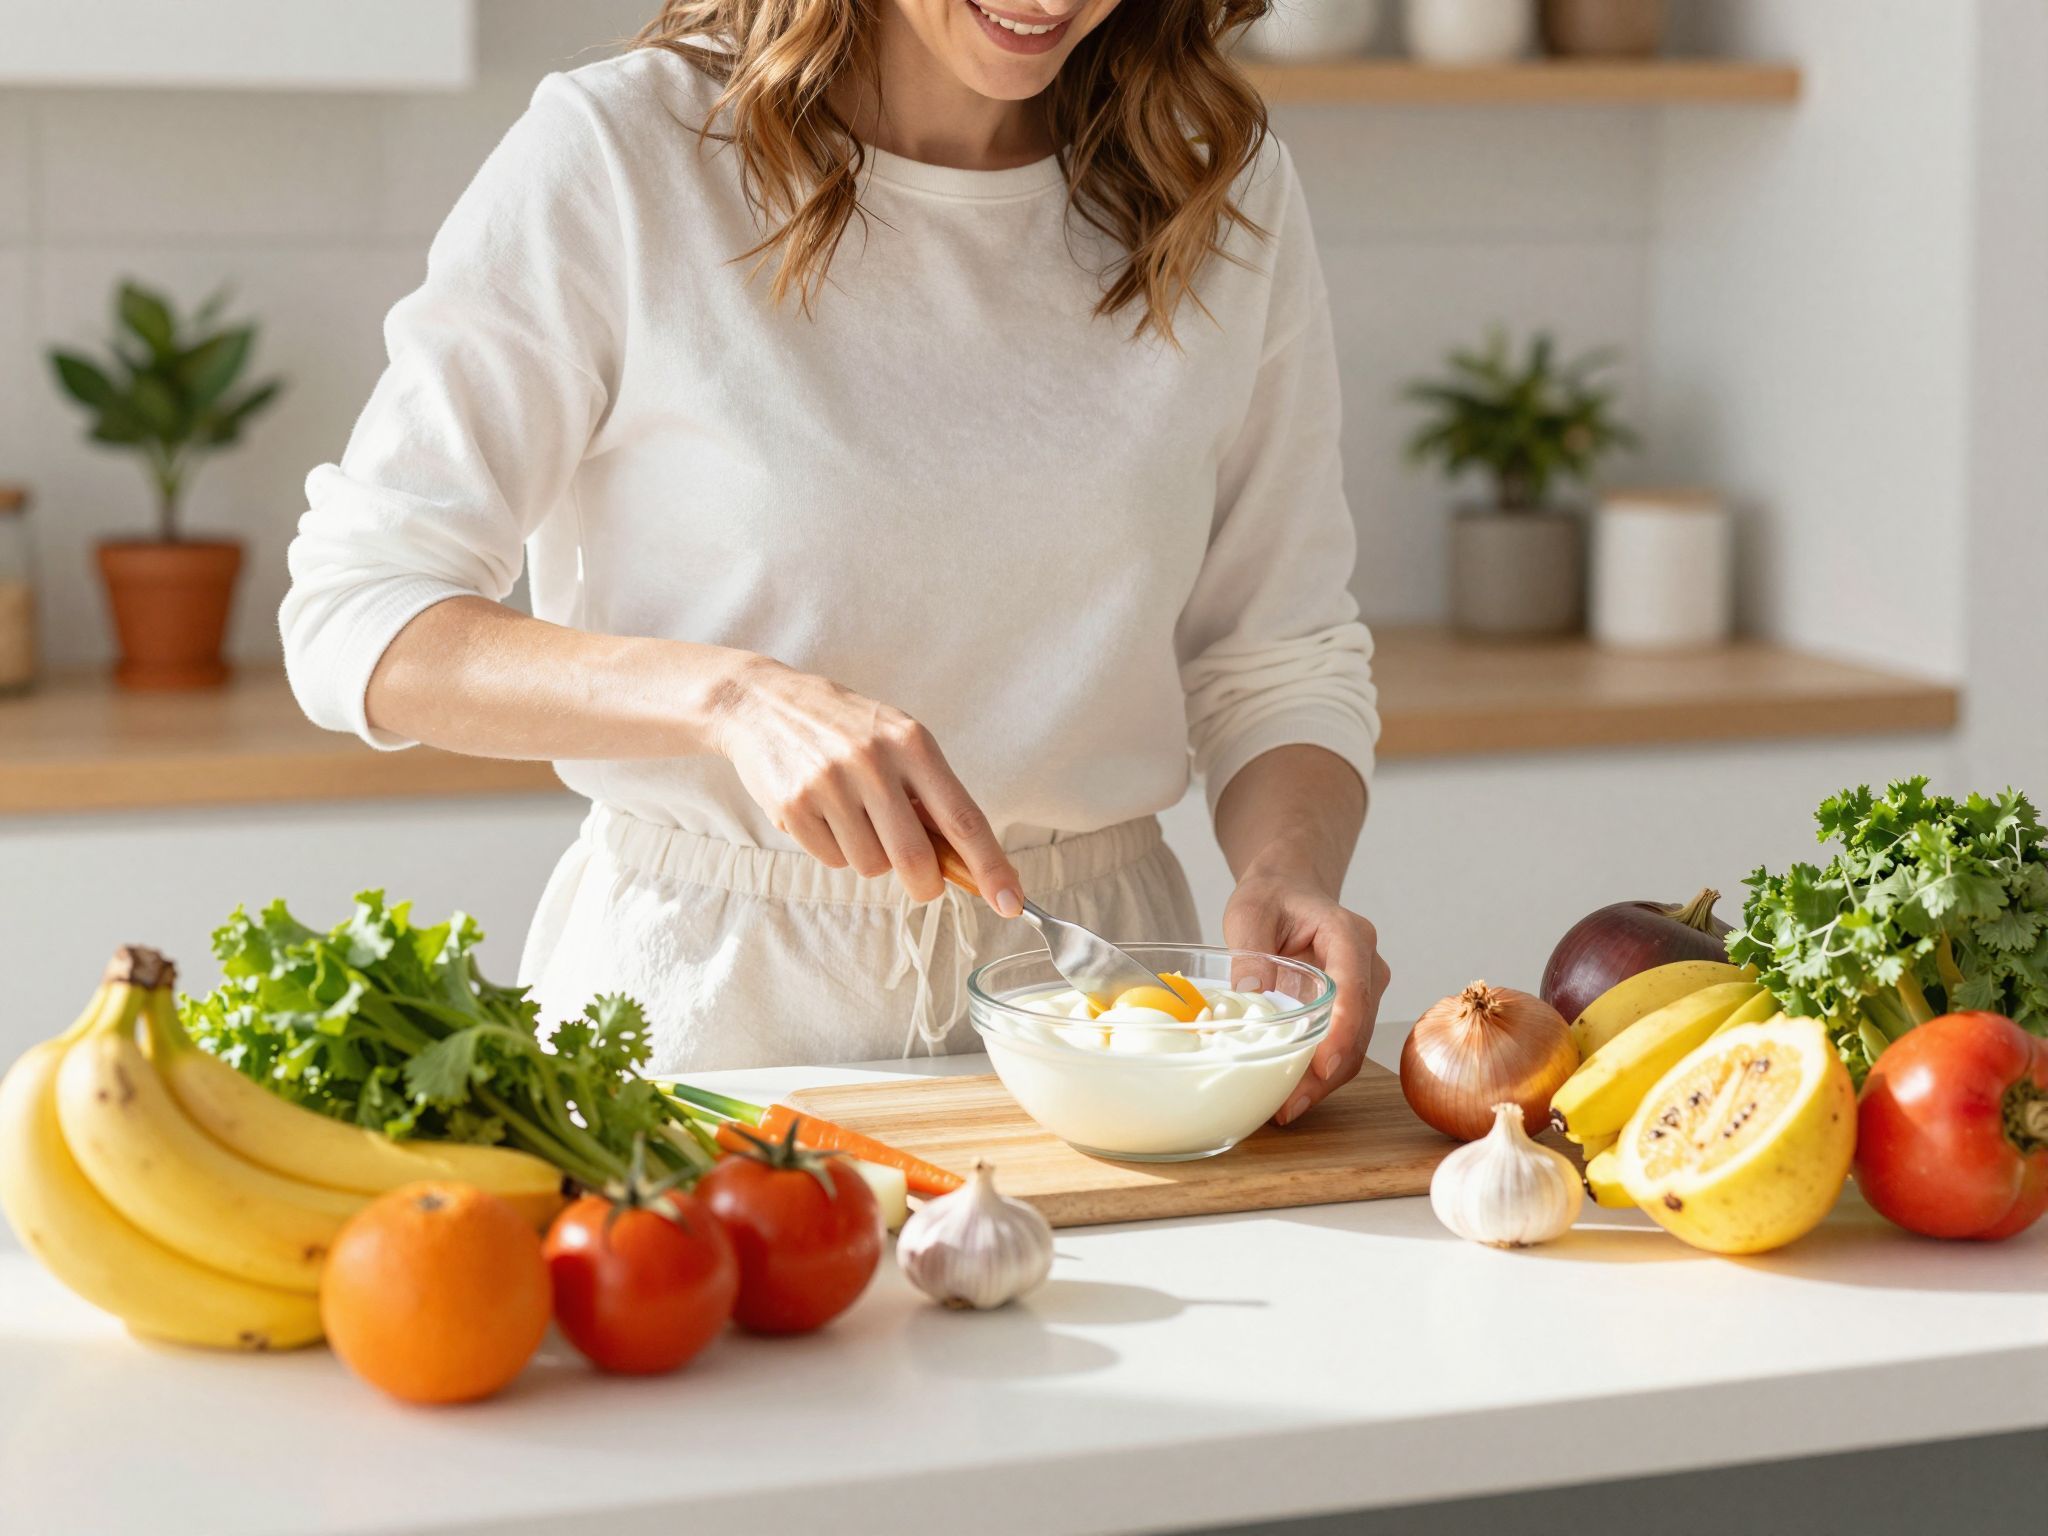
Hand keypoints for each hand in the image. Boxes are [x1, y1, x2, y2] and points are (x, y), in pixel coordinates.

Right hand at [712, 659, 1021, 912]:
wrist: (763, 704)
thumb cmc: (845, 728)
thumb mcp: (896, 739)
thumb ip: (929, 793)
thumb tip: (964, 860)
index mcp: (913, 743)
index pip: (963, 818)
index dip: (991, 866)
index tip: (1011, 901)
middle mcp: (873, 762)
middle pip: (916, 859)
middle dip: (926, 885)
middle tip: (924, 884)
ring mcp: (830, 784)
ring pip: (871, 866)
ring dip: (871, 857)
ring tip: (854, 817)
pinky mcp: (793, 806)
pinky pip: (832, 860)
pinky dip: (835, 850)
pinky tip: (823, 814)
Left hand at [1223, 872, 1387, 1125]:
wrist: (1290, 891)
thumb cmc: (1272, 898)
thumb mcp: (1249, 912)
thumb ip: (1249, 949)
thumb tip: (1248, 994)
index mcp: (1348, 934)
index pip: (1354, 984)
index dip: (1343, 1028)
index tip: (1324, 1063)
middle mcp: (1366, 964)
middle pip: (1358, 1026)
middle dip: (1328, 1070)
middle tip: (1291, 1104)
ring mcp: (1364, 990)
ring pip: (1355, 1044)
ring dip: (1324, 1080)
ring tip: (1285, 1109)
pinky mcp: (1351, 1011)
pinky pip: (1342, 1047)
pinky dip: (1319, 1073)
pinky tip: (1290, 1094)